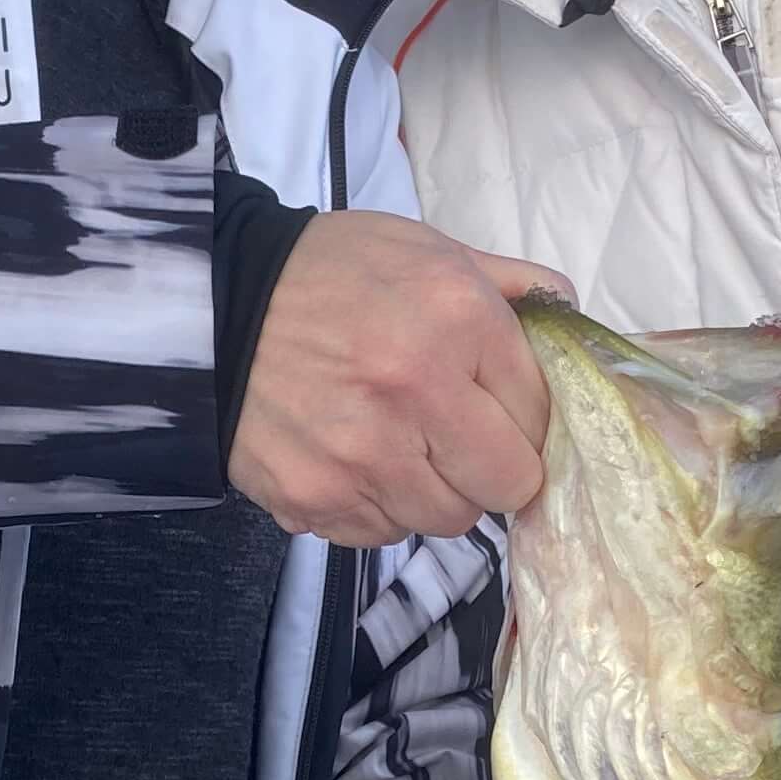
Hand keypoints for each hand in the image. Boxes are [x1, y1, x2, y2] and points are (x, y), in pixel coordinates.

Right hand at [229, 213, 572, 544]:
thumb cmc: (328, 272)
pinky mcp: (316, 499)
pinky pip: (379, 532)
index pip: (541, 417)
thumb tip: (567, 315)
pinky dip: (375, 507)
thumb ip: (508, 284)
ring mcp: (364, 457)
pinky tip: (352, 460)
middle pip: (505, 485)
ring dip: (432, 491)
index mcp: (458, 322)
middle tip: (457, 440)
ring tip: (397, 446)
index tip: (496, 410)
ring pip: (444, 519)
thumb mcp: (425, 248)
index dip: (523, 417)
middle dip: (490, 467)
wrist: (213, 304)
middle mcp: (417, 395)